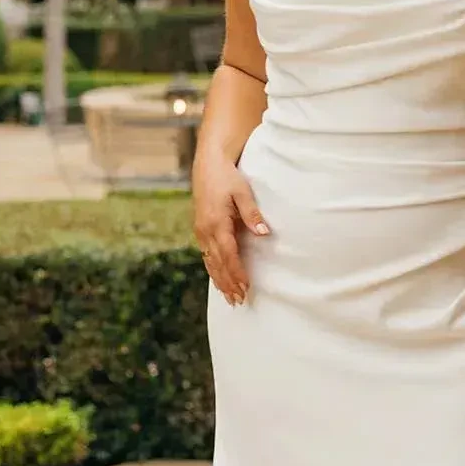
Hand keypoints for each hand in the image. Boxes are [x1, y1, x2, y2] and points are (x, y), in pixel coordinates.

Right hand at [193, 151, 268, 303]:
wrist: (208, 164)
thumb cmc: (228, 177)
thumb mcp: (243, 192)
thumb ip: (252, 214)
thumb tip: (264, 232)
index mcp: (216, 223)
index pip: (228, 255)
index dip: (237, 273)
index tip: (246, 287)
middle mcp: (205, 231)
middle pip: (218, 264)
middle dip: (228, 283)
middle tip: (239, 301)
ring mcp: (200, 231)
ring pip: (210, 262)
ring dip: (220, 281)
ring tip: (230, 298)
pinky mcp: (200, 230)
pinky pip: (206, 255)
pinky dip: (213, 270)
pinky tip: (218, 280)